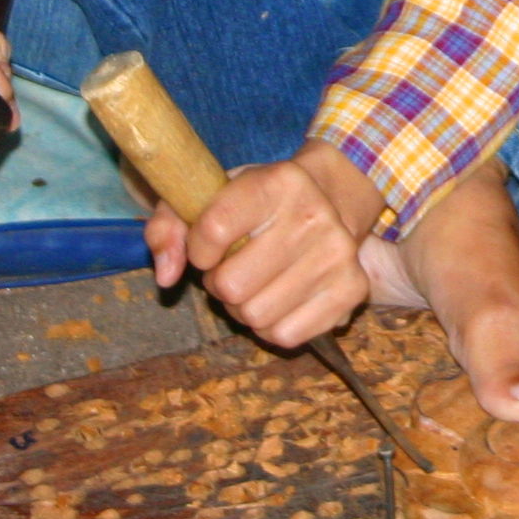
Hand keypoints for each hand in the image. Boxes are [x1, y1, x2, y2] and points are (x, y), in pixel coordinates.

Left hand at [143, 140, 383, 348]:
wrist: (332, 197)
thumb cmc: (259, 200)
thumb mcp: (211, 193)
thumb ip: (170, 224)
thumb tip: (165, 275)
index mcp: (278, 183)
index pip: (212, 231)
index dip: (198, 250)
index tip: (209, 244)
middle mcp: (314, 215)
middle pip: (231, 285)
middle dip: (221, 283)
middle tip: (235, 266)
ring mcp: (338, 254)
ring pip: (256, 316)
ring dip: (245, 307)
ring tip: (258, 282)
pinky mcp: (353, 290)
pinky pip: (286, 335)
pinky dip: (273, 326)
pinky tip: (280, 298)